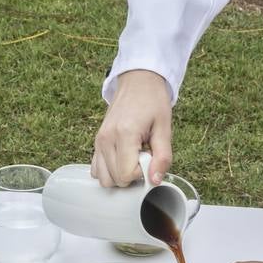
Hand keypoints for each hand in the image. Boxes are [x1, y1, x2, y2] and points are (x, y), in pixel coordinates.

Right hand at [92, 70, 172, 187]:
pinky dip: (110, 170)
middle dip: (132, 175)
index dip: (142, 173)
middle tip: (143, 156)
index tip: (150, 157)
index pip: (126, 174)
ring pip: (103, 178)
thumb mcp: (165, 128)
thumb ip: (162, 157)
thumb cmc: (152, 101)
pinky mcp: (97, 141)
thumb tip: (155, 180)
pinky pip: (97, 169)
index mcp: (124, 134)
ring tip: (133, 158)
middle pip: (114, 179)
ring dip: (120, 175)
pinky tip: (123, 158)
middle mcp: (106, 139)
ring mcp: (99, 141)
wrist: (138, 82)